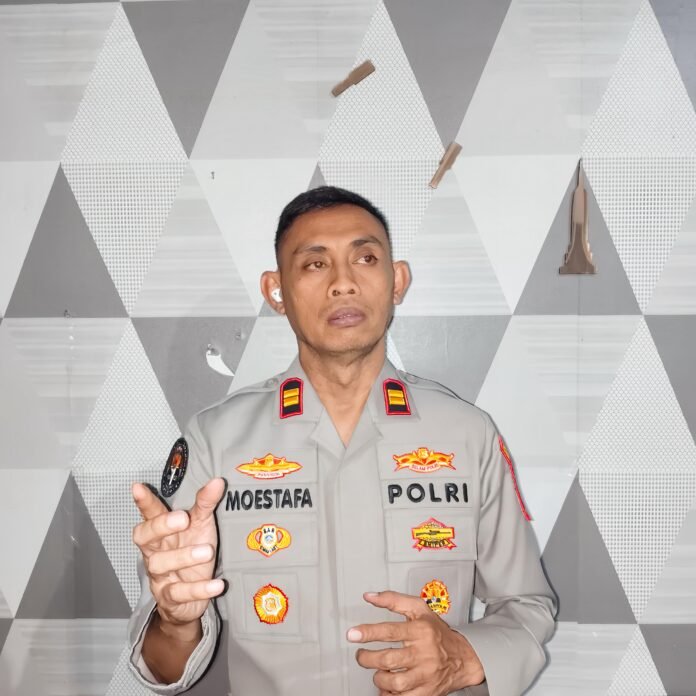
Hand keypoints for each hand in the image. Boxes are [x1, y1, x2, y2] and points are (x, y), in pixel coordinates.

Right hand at [131, 478, 225, 630]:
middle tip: (182, 519)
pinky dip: (198, 589)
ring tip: (207, 551)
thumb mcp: (201, 525)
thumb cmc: (193, 551)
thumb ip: (205, 504)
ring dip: (184, 557)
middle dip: (160, 527)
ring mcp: (160, 576)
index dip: (144, 502)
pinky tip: (216, 584)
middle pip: (144, 537)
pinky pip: (179, 594)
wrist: (190, 598)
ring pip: (160, 565)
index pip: (149, 514)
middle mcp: (155, 552)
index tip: (138, 487)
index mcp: (162, 532)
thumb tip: (217, 482)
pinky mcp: (170, 598)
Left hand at [348, 590, 484, 695]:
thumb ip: (393, 600)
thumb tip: (370, 596)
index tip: (352, 634)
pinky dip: (391, 695)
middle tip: (361, 655)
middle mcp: (423, 653)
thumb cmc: (438, 632)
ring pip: (395, 683)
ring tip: (377, 671)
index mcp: (420, 630)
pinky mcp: (427, 692)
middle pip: (388, 659)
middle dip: (367, 658)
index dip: (368, 632)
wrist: (463, 657)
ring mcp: (426, 675)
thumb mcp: (419, 609)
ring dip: (379, 678)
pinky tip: (388, 687)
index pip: (390, 631)